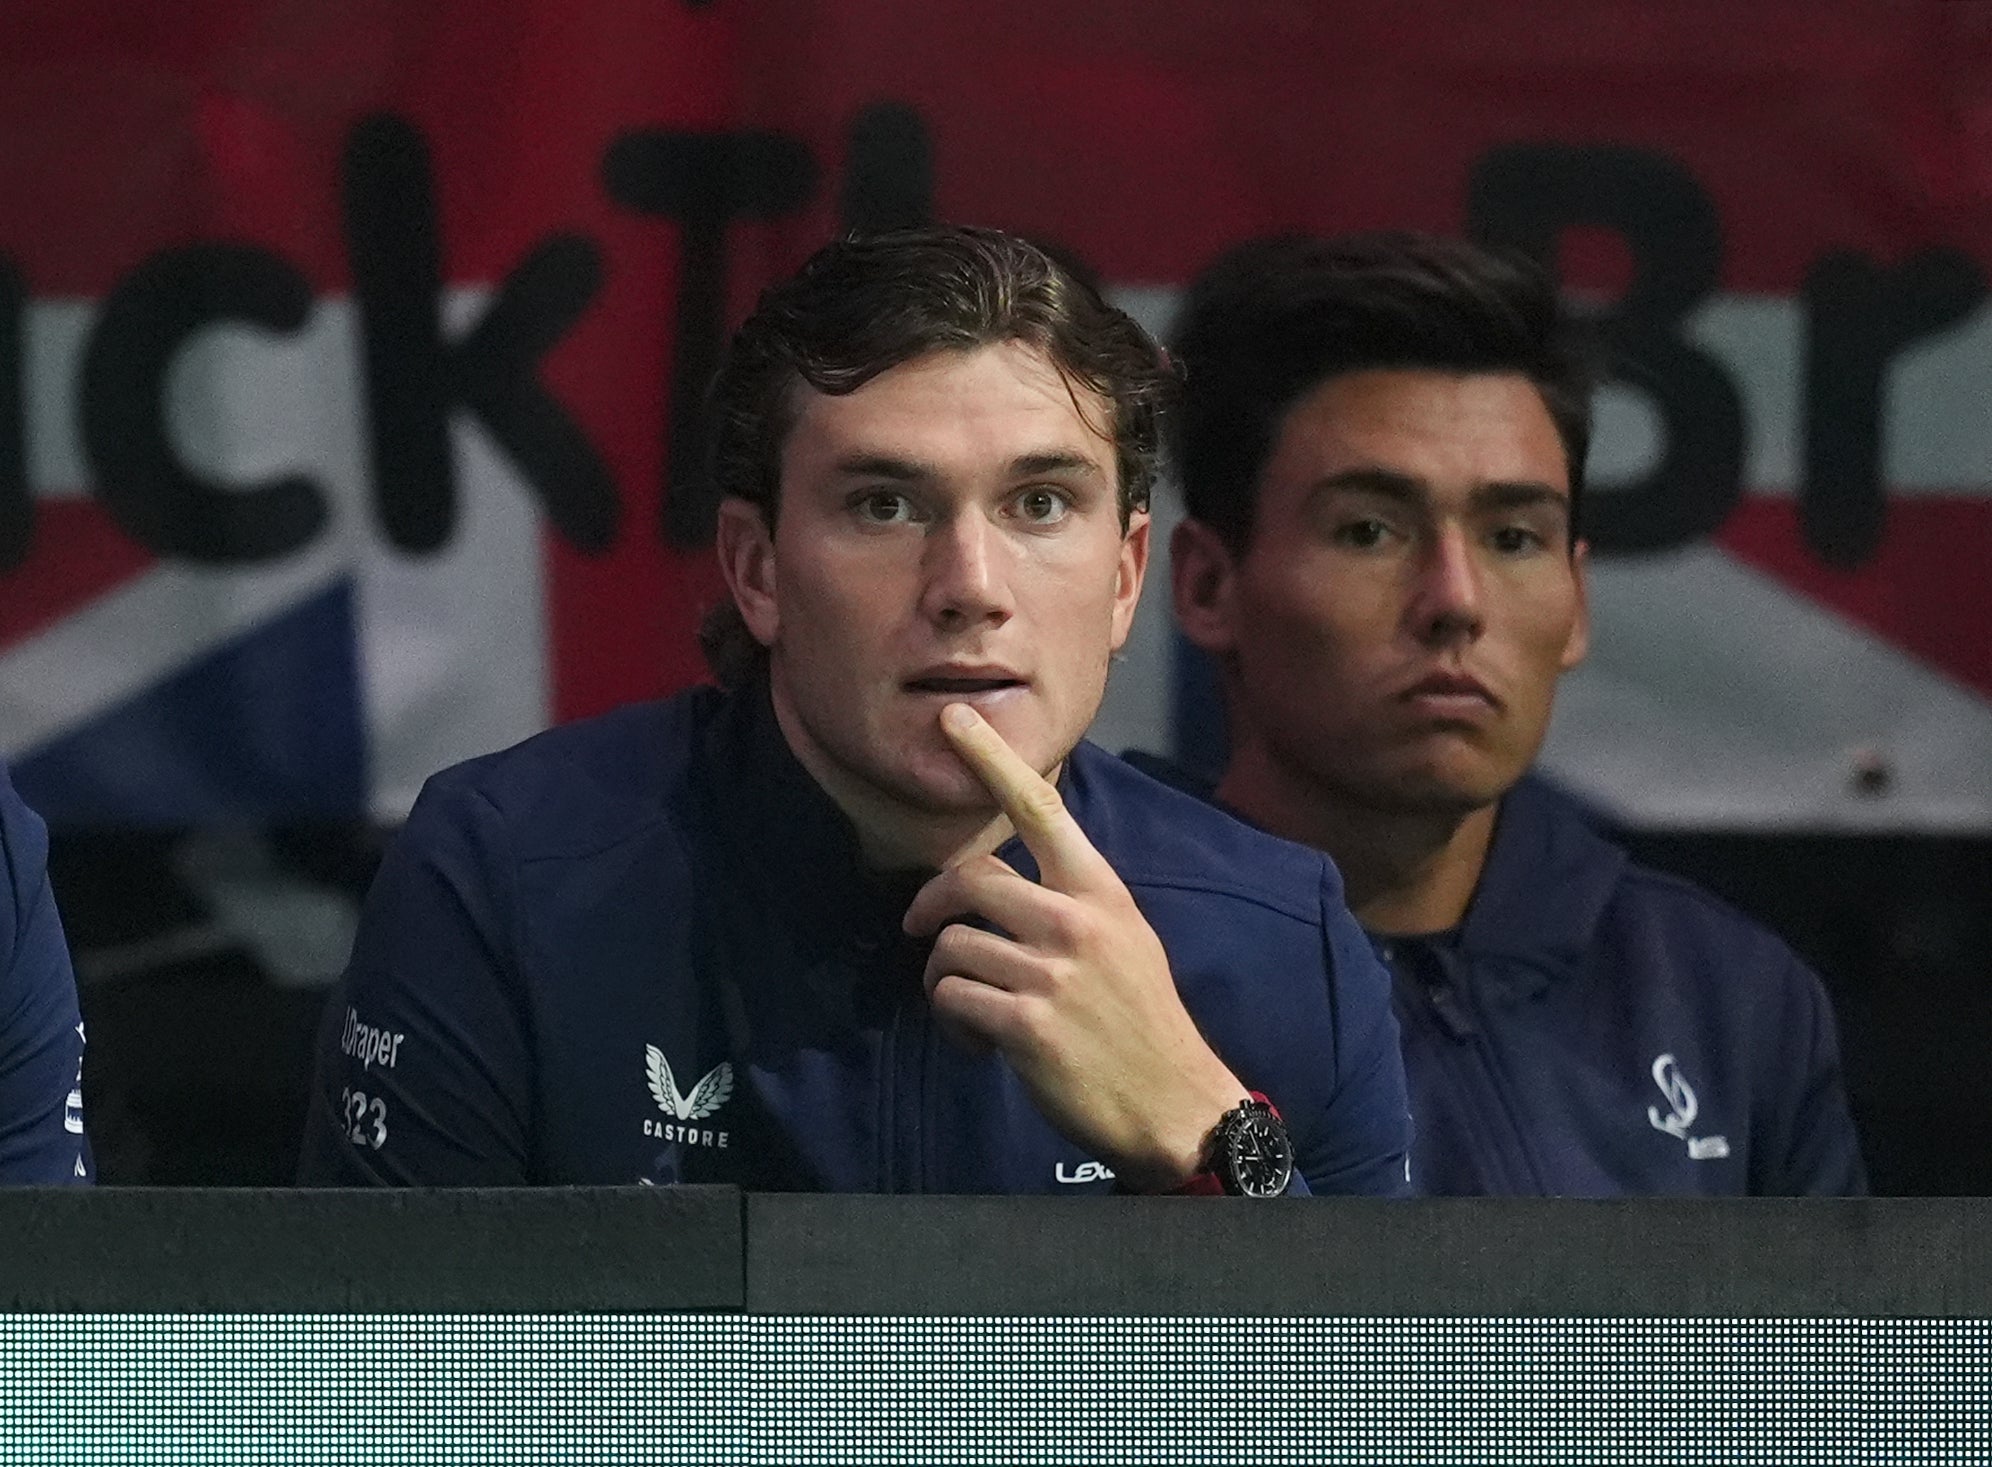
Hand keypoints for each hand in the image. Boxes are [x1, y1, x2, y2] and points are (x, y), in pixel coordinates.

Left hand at [901, 702, 1247, 1190]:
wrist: (1178, 1105)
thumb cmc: (1144, 1022)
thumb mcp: (1126, 941)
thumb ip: (1072, 904)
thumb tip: (1000, 887)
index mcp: (1101, 892)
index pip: (1041, 809)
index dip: (992, 759)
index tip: (954, 718)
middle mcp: (1077, 921)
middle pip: (971, 879)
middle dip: (932, 903)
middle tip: (919, 928)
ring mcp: (1052, 973)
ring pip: (953, 946)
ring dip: (944, 979)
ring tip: (971, 1010)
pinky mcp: (1027, 1026)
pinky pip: (952, 999)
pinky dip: (952, 1022)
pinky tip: (978, 1044)